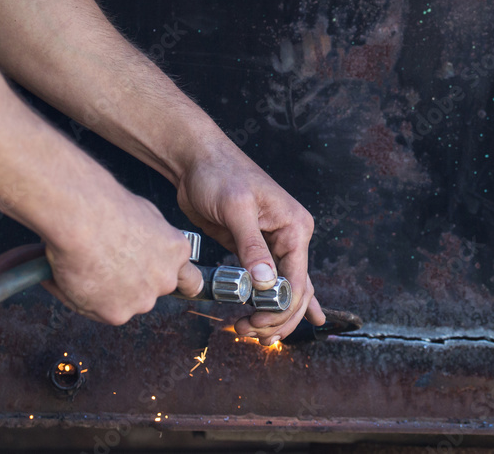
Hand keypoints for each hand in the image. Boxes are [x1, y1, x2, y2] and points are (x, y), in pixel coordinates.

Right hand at [42, 190, 203, 325]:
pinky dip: (87, 298)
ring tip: (91, 266)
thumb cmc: (109, 209)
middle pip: (152, 290)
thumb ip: (155, 239)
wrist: (82, 218)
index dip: (176, 280)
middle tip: (109, 263)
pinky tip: (78, 276)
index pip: (190, 280)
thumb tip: (146, 245)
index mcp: (177, 253)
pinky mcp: (117, 314)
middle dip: (134, 283)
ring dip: (110, 292)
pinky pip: (100, 311)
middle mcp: (165, 280)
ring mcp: (142, 300)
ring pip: (126, 303)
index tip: (166, 280)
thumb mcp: (147, 215)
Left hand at [175, 132, 324, 342]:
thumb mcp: (236, 208)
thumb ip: (251, 245)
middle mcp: (290, 237)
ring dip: (271, 316)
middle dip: (276, 317)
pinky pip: (268, 282)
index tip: (255, 323)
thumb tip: (265, 282)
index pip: (297, 280)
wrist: (196, 161)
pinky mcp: (252, 249)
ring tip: (249, 332)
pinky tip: (287, 322)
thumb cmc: (219, 174)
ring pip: (282, 291)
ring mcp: (272, 245)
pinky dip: (272, 303)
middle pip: (295, 291)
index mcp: (294, 226)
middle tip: (250, 332)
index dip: (279, 308)